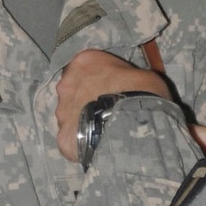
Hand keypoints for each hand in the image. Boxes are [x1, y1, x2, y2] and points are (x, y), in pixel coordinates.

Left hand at [55, 50, 170, 160]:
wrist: (131, 125)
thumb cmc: (140, 92)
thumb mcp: (142, 75)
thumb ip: (126, 77)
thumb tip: (129, 85)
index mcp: (84, 61)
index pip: (85, 66)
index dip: (98, 77)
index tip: (110, 87)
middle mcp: (66, 83)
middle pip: (73, 90)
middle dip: (85, 98)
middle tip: (104, 109)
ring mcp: (62, 111)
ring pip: (70, 115)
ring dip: (82, 120)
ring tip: (101, 130)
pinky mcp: (63, 135)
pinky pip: (71, 137)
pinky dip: (81, 141)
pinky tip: (95, 144)